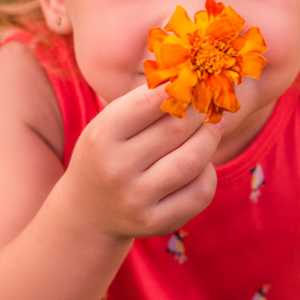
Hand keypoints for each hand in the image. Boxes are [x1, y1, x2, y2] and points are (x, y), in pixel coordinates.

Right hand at [59, 83, 221, 240]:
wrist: (88, 212)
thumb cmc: (108, 154)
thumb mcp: (111, 123)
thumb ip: (145, 101)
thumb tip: (193, 77)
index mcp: (102, 136)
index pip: (151, 101)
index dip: (181, 87)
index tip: (195, 81)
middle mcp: (116, 169)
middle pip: (178, 128)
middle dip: (200, 112)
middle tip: (207, 105)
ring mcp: (136, 199)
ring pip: (194, 160)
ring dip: (209, 139)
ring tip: (211, 130)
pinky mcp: (156, 222)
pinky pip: (200, 192)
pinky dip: (208, 173)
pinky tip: (202, 165)